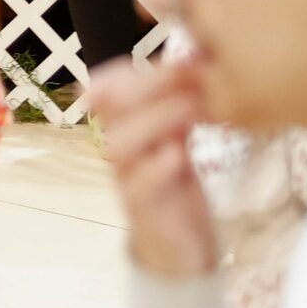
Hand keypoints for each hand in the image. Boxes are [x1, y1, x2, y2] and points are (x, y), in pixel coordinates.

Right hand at [91, 56, 218, 277]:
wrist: (183, 250)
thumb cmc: (178, 187)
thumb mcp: (180, 140)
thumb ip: (180, 105)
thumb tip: (198, 59)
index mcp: (126, 130)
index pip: (108, 92)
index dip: (121, 72)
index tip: (154, 57)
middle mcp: (120, 151)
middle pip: (113, 111)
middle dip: (147, 87)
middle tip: (187, 73)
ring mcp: (126, 181)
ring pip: (118, 145)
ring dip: (154, 121)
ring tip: (189, 110)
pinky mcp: (142, 211)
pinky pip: (137, 188)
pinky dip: (156, 168)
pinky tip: (178, 155)